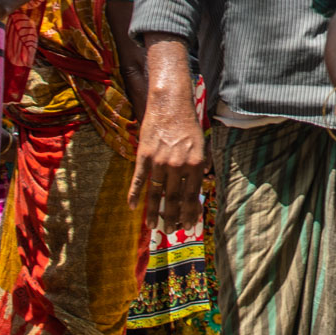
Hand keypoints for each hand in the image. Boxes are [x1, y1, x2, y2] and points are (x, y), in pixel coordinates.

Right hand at [129, 77, 204, 231]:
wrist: (170, 103)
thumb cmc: (188, 124)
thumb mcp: (202, 144)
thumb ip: (203, 164)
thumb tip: (203, 183)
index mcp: (196, 164)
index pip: (192, 196)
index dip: (190, 213)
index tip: (188, 225)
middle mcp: (178, 165)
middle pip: (174, 199)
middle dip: (173, 218)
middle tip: (171, 231)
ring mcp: (159, 162)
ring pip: (156, 194)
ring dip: (154, 212)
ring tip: (154, 226)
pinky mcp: (144, 156)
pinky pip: (138, 180)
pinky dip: (134, 196)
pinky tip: (132, 208)